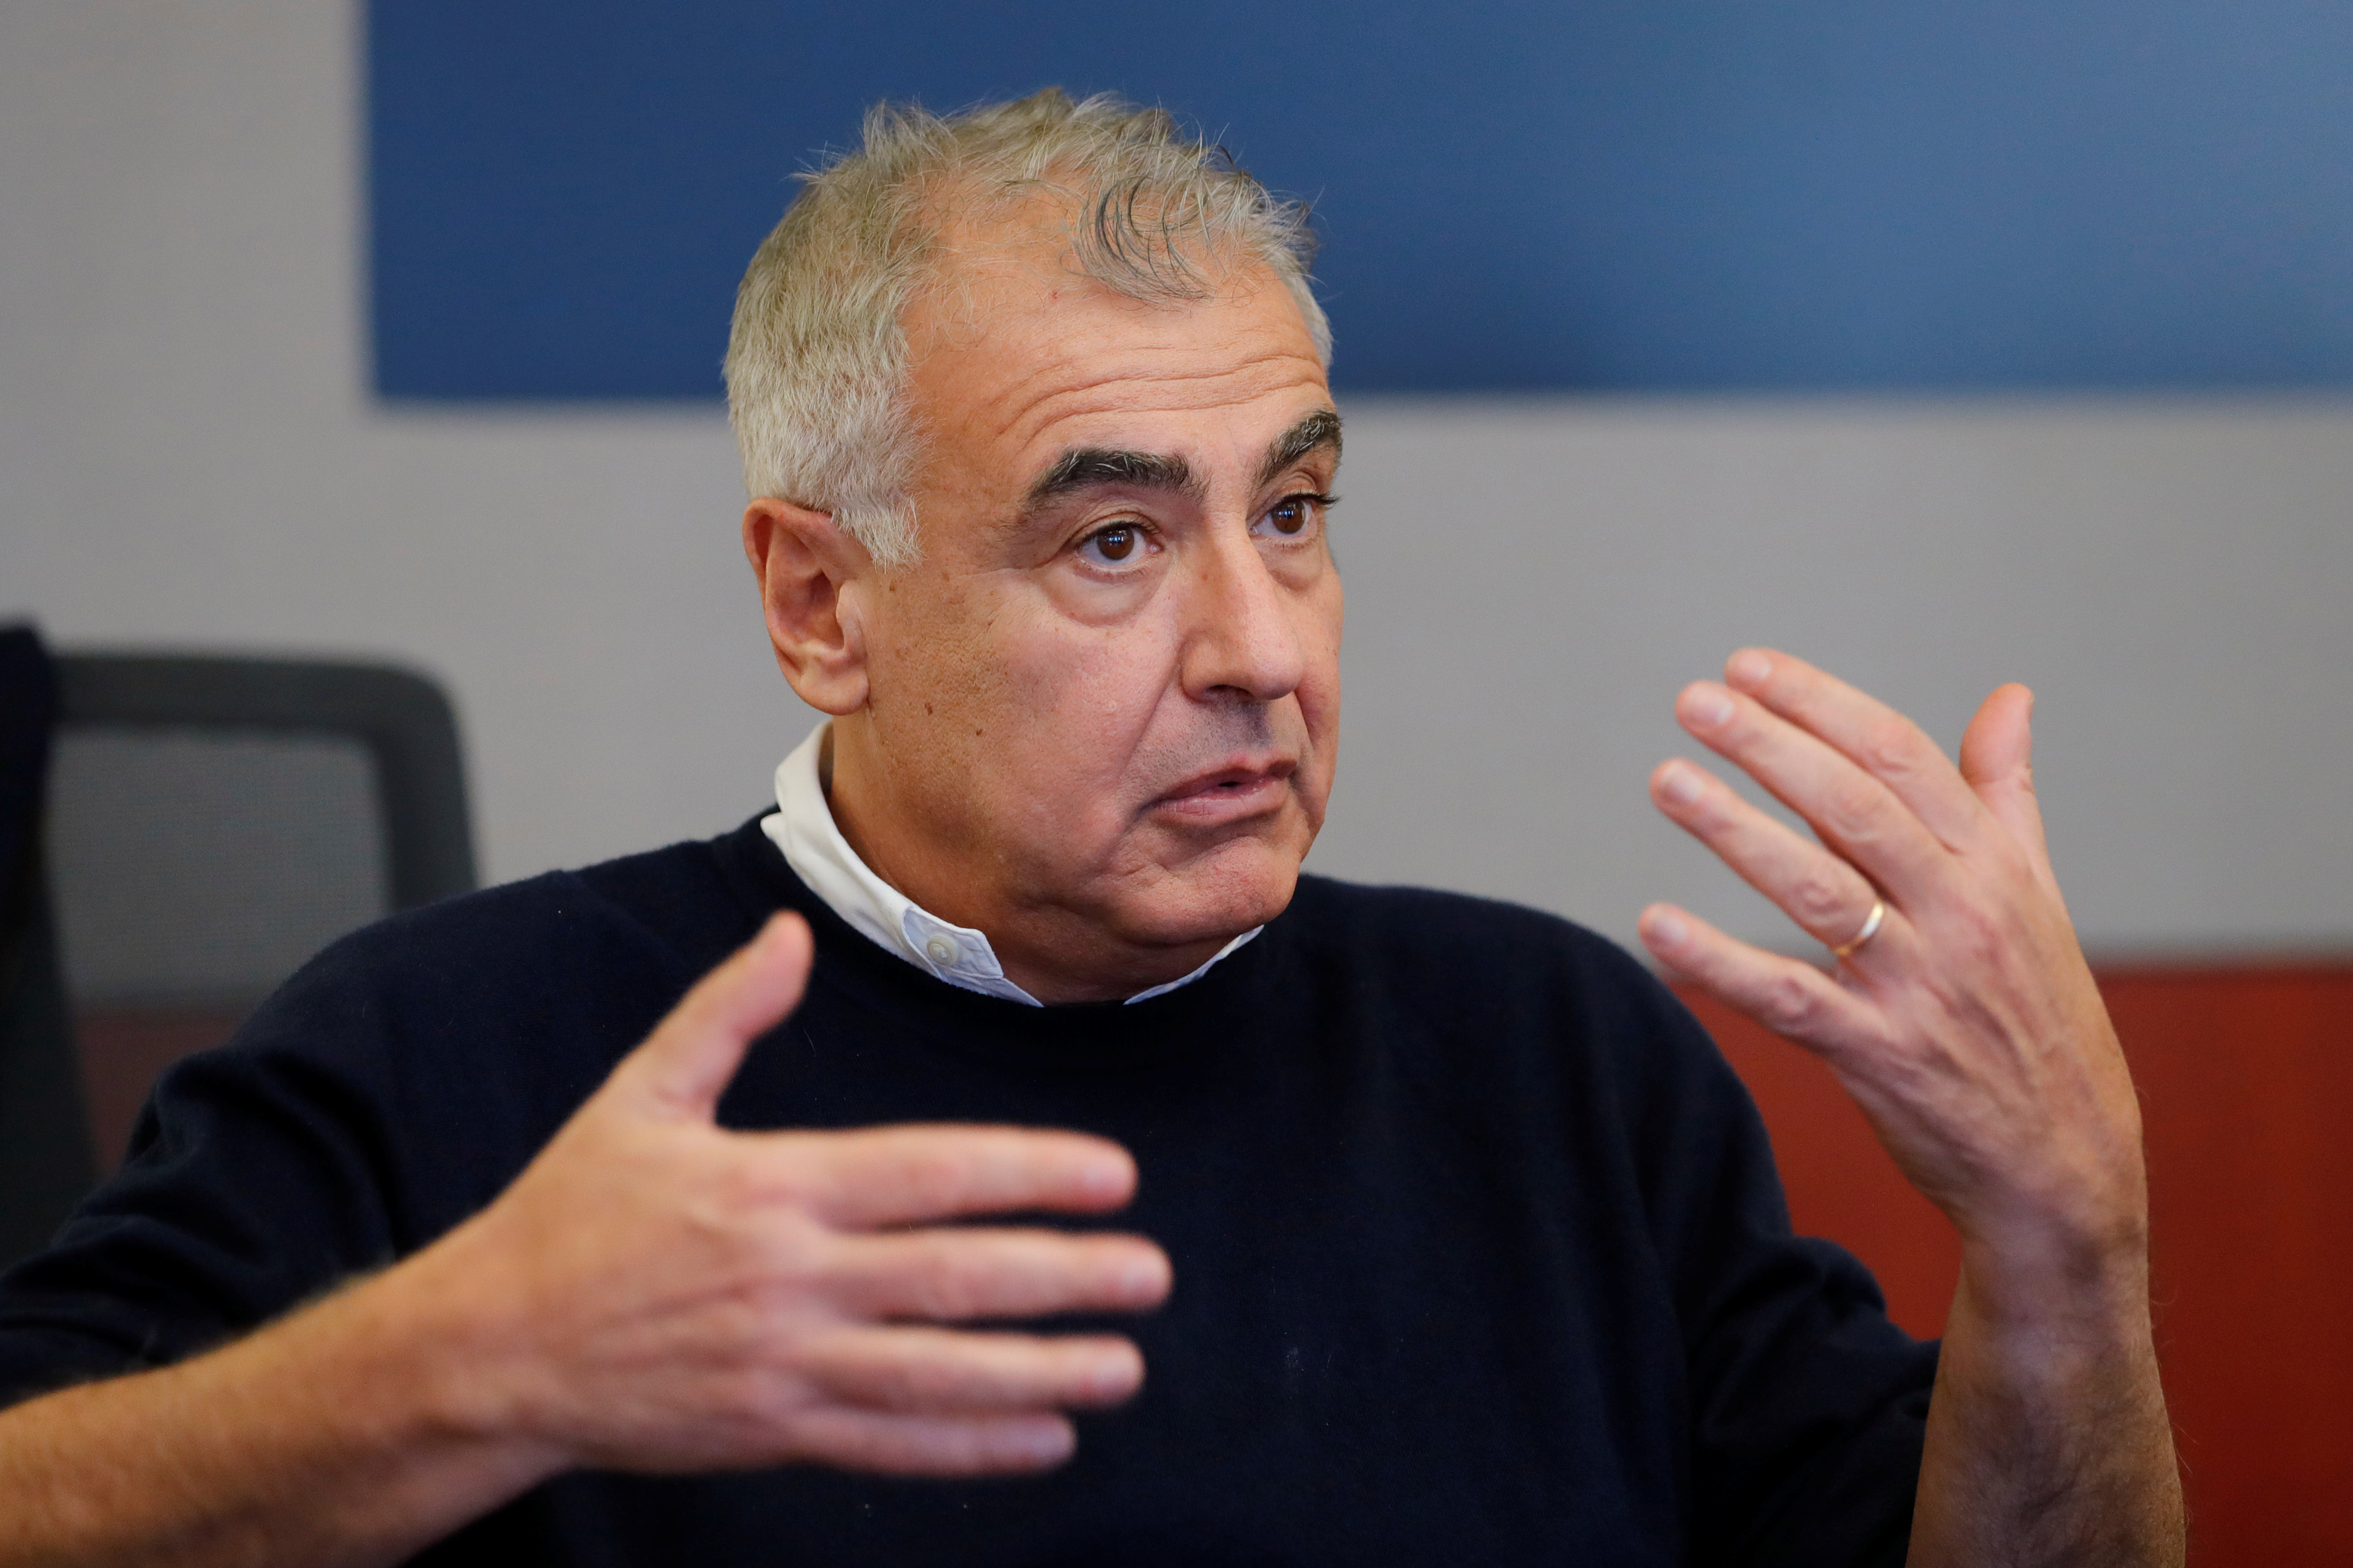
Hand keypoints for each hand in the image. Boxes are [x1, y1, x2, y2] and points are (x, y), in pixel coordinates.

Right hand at [404, 914, 1170, 1477]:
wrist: (486, 1351)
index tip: (1111, 1176)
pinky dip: (969, 1446)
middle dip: (1063, 1276)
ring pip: (934, 1372)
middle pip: (952, 1276)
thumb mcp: (637, 1096)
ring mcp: (780, 1364)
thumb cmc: (565, 1220)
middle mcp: (786, 1278)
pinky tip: (1040, 1439)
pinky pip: (888, 1443)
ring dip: (1038, 1371)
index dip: (1028, 1173)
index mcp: (770, 1186)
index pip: (929, 1173)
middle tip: (1149, 1274)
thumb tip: (785, 933)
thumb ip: (724, 1014)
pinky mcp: (767, 1432)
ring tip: (1122, 1367)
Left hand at [1636, 649, 2147, 1292]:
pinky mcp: (1879, 1055)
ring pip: (1818, 890)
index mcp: (1994, 865)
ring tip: (1668, 779)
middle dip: (1770, 746)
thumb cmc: (2040, 1018)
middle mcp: (1961, 913)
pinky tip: (1656, 928)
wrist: (2065, 1165)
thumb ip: (2008, 795)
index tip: (1748, 668)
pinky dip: (1720, 963)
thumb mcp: (2038, 898)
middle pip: (1855, 807)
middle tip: (1695, 700)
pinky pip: (1787, 999)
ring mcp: (1919, 985)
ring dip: (1736, 830)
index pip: (1900, 757)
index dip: (1821, 705)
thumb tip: (2010, 697)